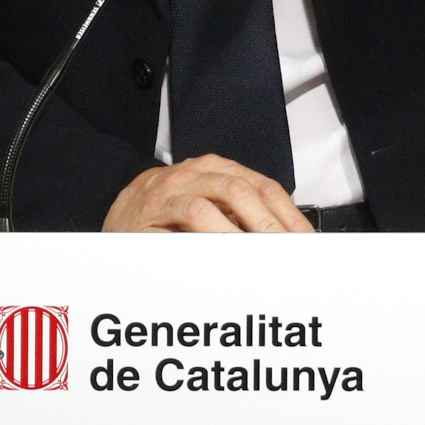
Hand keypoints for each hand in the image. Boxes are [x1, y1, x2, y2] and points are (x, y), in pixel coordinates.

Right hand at [103, 154, 313, 232]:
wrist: (117, 216)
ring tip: (266, 255)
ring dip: (250, 229)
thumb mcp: (208, 211)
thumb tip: (285, 242)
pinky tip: (230, 251)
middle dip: (274, 224)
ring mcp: (177, 186)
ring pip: (226, 196)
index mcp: (218, 170)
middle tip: (292, 253)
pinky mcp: (156, 206)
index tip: (308, 243)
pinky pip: (192, 214)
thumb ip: (239, 219)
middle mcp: (199, 172)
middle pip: (250, 191)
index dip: (291, 216)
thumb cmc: (166, 218)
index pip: (267, 187)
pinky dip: (215, 231)